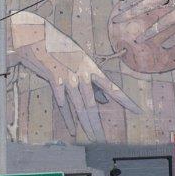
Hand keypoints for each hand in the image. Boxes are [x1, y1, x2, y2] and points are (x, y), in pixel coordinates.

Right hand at [9, 16, 138, 140]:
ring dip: (86, 124)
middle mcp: (82, 74)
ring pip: (79, 106)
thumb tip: (105, 101)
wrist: (36, 36)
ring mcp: (68, 78)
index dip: (125, 101)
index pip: (112, 87)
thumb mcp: (80, 61)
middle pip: (92, 105)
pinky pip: (62, 104)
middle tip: (103, 138)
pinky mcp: (54, 80)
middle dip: (97, 124)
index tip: (138, 111)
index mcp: (91, 68)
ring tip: (92, 137)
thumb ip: (93, 81)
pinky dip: (67, 117)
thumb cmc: (60, 49)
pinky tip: (72, 129)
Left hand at [109, 0, 174, 70]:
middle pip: (152, 2)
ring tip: (137, 40)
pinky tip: (163, 46)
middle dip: (132, 12)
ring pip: (165, 20)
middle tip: (118, 21)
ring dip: (148, 31)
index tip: (121, 9)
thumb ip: (174, 3)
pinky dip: (171, 40)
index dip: (134, 0)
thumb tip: (148, 11)